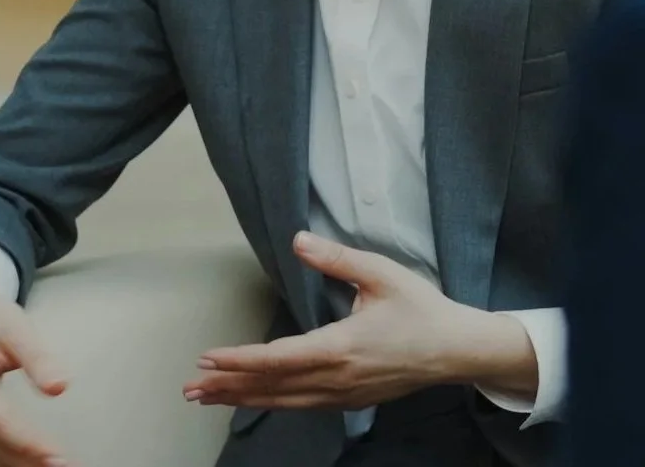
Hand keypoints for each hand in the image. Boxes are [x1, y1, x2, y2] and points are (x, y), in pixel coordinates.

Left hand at [185, 232, 537, 410]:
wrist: (454, 350)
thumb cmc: (421, 310)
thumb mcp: (383, 274)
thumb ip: (337, 259)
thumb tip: (299, 239)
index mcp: (341, 346)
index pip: (277, 357)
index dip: (239, 360)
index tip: (208, 357)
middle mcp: (335, 378)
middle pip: (271, 387)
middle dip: (228, 387)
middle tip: (190, 387)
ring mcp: (342, 395)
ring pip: (283, 402)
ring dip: (243, 399)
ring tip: (209, 398)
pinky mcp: (350, 402)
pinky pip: (301, 406)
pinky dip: (272, 403)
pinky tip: (257, 399)